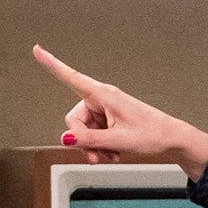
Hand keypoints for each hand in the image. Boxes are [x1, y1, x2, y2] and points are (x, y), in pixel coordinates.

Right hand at [32, 45, 207, 177]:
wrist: (170, 139)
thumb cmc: (151, 134)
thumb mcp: (117, 141)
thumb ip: (89, 140)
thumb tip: (65, 139)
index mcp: (103, 95)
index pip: (72, 77)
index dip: (52, 64)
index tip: (37, 50)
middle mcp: (101, 100)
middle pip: (75, 120)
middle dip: (82, 141)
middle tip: (96, 157)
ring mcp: (105, 111)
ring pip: (84, 131)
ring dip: (93, 147)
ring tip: (110, 156)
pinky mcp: (109, 121)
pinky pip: (94, 134)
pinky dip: (100, 147)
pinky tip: (113, 153)